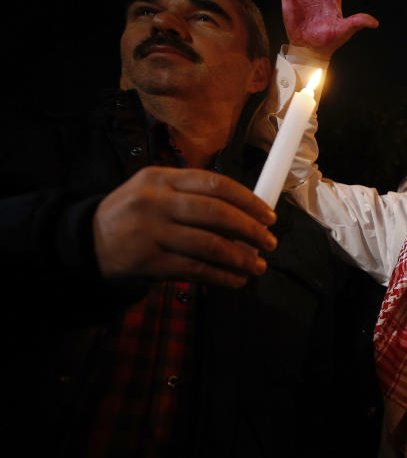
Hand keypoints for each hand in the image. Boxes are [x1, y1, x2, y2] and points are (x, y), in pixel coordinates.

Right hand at [93, 167, 277, 287]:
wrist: (84, 239)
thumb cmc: (133, 214)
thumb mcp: (155, 190)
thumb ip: (193, 196)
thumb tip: (246, 213)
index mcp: (162, 178)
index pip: (214, 183)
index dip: (247, 201)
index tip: (268, 215)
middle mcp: (155, 201)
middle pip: (215, 213)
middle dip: (250, 229)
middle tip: (270, 242)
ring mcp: (150, 231)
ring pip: (208, 244)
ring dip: (240, 257)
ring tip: (258, 266)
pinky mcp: (147, 261)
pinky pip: (194, 269)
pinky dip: (220, 276)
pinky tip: (236, 280)